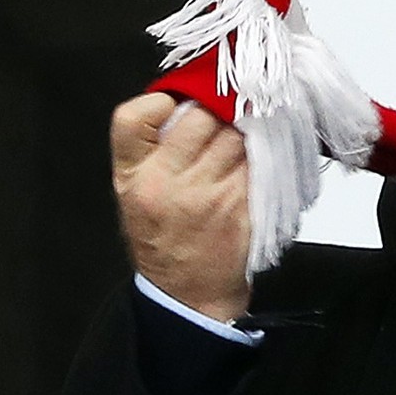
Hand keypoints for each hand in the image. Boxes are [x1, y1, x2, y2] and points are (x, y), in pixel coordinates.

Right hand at [111, 92, 250, 321]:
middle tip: (222, 116)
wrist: (189, 294)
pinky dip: (262, 155)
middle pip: (200, 118)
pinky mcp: (242, 206)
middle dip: (215, 111)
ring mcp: (208, 194)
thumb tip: (189, 100)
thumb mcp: (135, 194)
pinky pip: (258, 162)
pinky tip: (257, 160)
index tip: (176, 105)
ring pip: (236, 137)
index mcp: (133, 176)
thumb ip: (152, 150)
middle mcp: (167, 183)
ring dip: (243, 132)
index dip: (160, 102)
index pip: (133, 118)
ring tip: (241, 140)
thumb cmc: (163, 239)